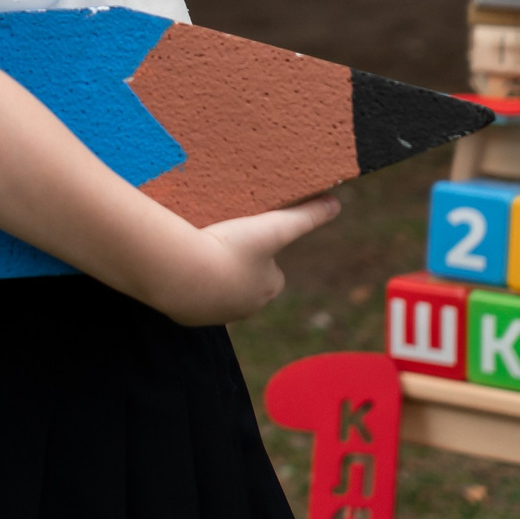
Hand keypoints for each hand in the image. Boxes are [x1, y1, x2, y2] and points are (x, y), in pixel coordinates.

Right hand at [140, 195, 342, 326]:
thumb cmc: (231, 249)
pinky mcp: (191, 315)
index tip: (244, 236)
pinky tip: (183, 268)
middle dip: (235, 266)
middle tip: (219, 242)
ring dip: (211, 276)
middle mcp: (247, 306)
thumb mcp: (273, 227)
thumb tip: (336, 203)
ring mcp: (217, 313)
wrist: (185, 275)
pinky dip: (190, 285)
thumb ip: (306, 215)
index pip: (271, 271)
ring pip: (218, 291)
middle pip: (245, 282)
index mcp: (269, 287)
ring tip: (198, 252)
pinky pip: (193, 298)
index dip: (260, 251)